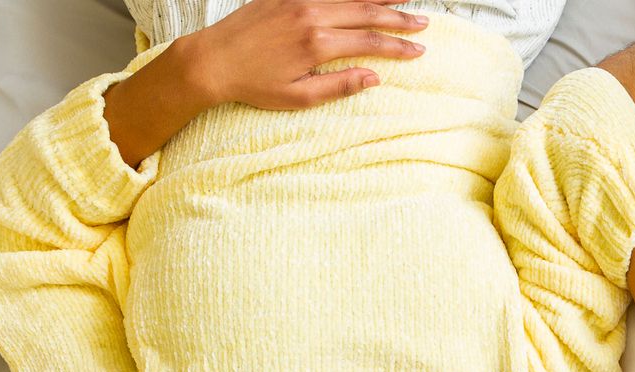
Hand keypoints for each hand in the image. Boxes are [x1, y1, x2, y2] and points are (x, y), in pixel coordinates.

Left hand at [184, 0, 428, 109]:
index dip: (397, 47)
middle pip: (366, 11)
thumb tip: (374, 79)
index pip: (369, 42)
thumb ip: (339, 86)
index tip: (419, 51)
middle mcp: (310, 14)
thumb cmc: (252, 84)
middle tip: (423, 22)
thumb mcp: (298, 97)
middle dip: (398, 17)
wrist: (211, 60)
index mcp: (316, 44)